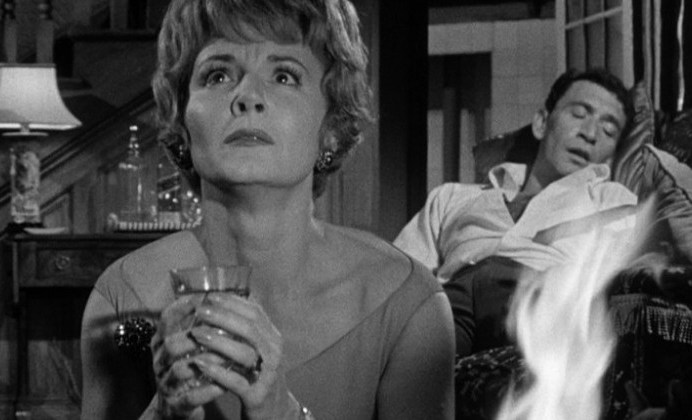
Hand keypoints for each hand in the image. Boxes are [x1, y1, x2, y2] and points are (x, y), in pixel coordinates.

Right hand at [151, 297, 226, 418]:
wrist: (175, 407)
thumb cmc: (187, 369)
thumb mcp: (186, 346)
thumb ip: (196, 325)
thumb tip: (219, 296)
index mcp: (161, 344)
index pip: (166, 321)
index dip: (183, 308)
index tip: (204, 299)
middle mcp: (160, 362)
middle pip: (170, 344)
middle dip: (195, 336)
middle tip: (220, 330)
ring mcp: (166, 384)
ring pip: (180, 369)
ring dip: (205, 361)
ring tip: (227, 357)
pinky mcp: (176, 404)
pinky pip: (190, 397)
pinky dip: (207, 391)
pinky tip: (223, 385)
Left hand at [187, 293, 299, 418]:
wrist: (274, 410)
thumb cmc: (258, 375)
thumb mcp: (258, 349)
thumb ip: (247, 329)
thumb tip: (226, 302)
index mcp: (273, 338)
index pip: (256, 313)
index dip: (233, 303)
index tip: (212, 296)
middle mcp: (274, 353)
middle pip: (250, 328)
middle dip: (223, 317)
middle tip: (201, 311)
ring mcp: (267, 374)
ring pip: (245, 353)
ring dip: (218, 342)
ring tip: (197, 334)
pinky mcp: (257, 395)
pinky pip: (236, 381)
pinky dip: (217, 372)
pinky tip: (200, 364)